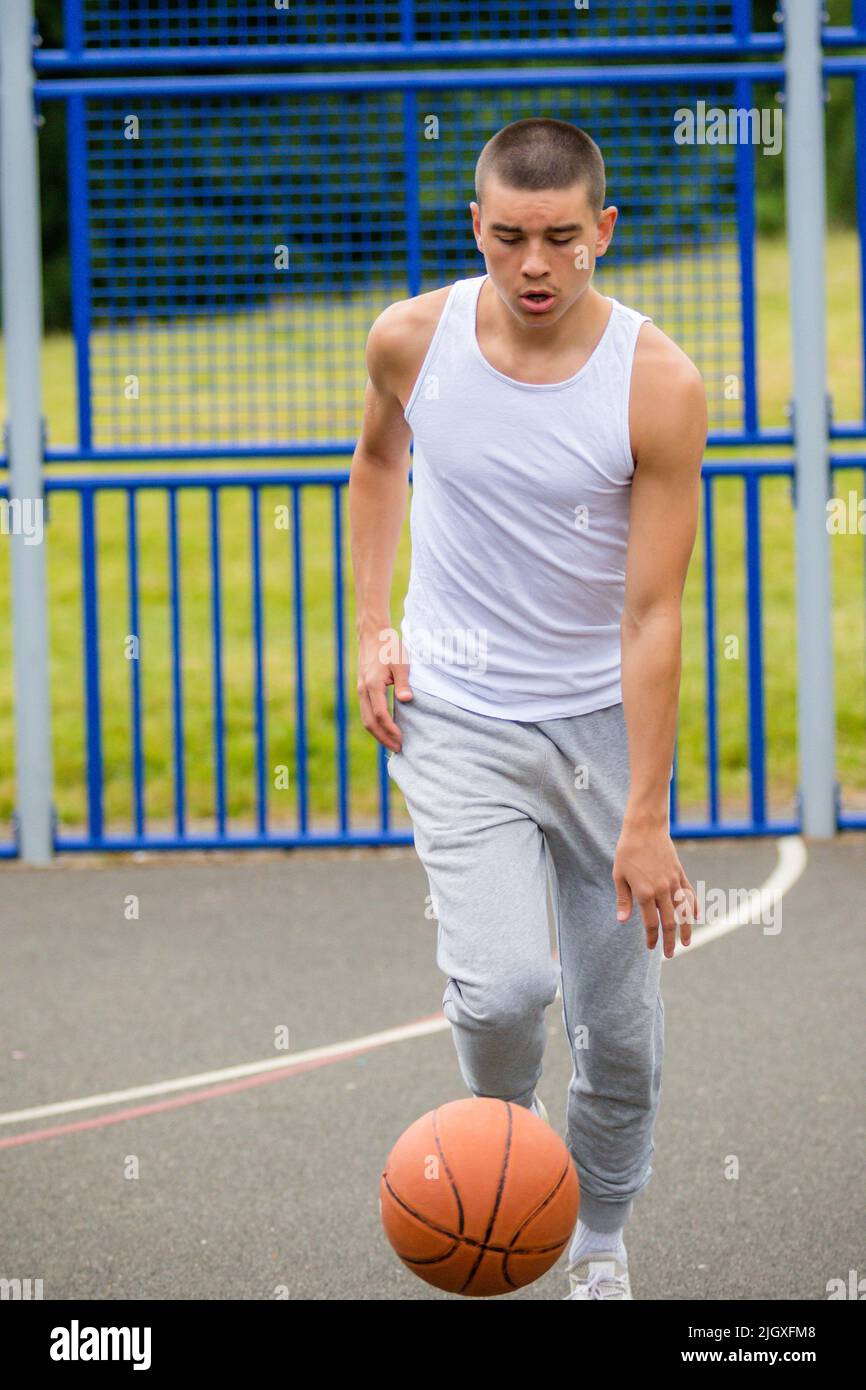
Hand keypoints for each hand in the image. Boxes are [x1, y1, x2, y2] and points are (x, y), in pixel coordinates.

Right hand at [357, 625, 412, 751]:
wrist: (373, 635)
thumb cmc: (389, 648)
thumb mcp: (401, 663)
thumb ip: (403, 683)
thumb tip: (406, 700)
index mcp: (373, 685)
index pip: (380, 715)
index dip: (390, 730)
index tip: (402, 740)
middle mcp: (363, 691)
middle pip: (370, 722)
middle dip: (383, 738)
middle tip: (398, 749)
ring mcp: (360, 691)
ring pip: (366, 719)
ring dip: (378, 734)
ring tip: (392, 743)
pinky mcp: (362, 690)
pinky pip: (366, 712)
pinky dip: (374, 724)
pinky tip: (385, 729)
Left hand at [612, 817, 697, 956]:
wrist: (645, 828)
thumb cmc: (627, 851)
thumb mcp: (619, 876)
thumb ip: (623, 900)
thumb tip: (623, 921)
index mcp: (644, 893)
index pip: (651, 923)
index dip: (651, 938)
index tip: (651, 948)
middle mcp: (661, 890)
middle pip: (669, 922)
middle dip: (670, 941)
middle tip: (671, 954)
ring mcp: (673, 882)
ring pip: (683, 911)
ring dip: (686, 929)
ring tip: (687, 943)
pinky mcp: (680, 873)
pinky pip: (689, 893)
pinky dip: (694, 906)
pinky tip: (696, 916)